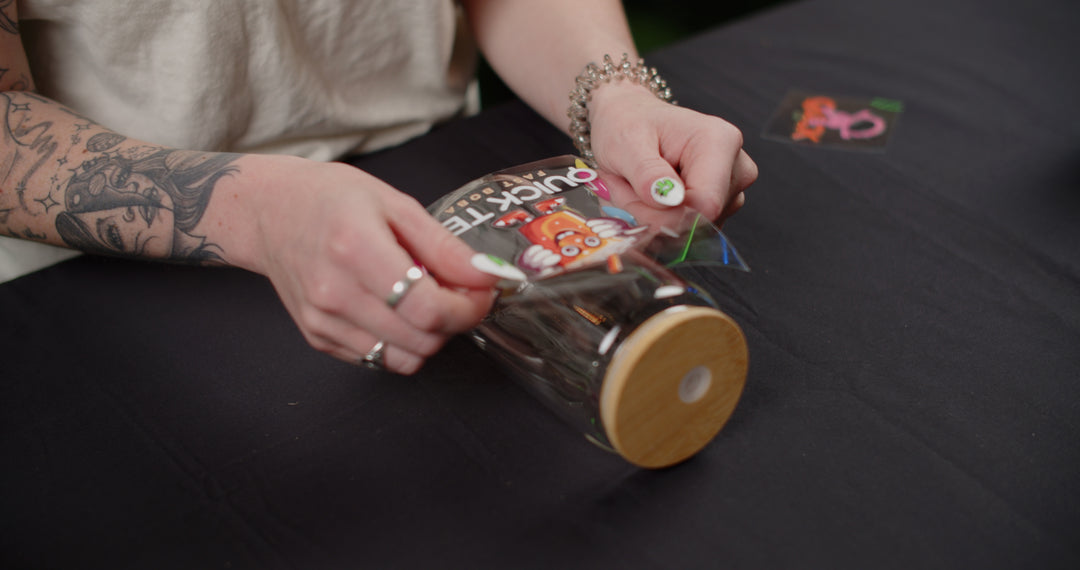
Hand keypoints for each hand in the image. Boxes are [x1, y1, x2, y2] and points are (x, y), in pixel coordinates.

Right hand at [241, 156, 497, 373]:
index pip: (427, 308)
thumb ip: (444, 246)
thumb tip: (486, 276)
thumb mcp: (395, 203)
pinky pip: (378, 360)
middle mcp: (334, 292)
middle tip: (457, 292)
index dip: (467, 308)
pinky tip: (394, 310)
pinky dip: (400, 342)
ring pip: (404, 359)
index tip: (481, 292)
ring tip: (424, 301)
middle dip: (454, 321)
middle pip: (421, 339)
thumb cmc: (330, 199)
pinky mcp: (318, 338)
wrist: (269, 212)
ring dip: (429, 337)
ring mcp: (323, 321)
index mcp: (355, 248)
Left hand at [586, 82, 757, 222]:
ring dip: (654, 218)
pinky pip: (689, 230)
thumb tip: (672, 201)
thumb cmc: (629, 124)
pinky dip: (661, 220)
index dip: (666, 217)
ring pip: (691, 230)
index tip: (635, 201)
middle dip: (654, 216)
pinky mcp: (722, 206)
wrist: (632, 120)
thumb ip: (647, 173)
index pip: (705, 205)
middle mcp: (736, 166)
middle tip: (628, 188)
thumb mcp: (626, 143)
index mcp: (719, 141)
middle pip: (698, 221)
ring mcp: (732, 189)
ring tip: (636, 187)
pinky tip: (650, 196)